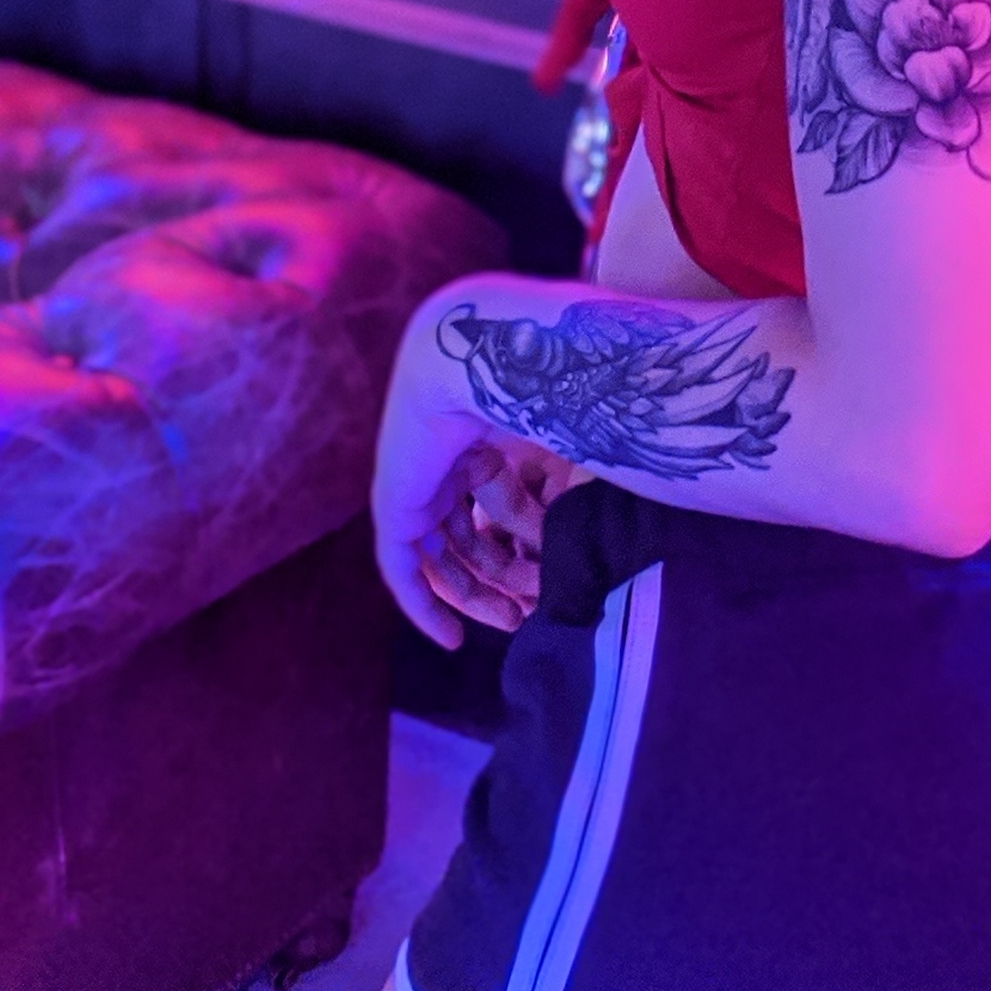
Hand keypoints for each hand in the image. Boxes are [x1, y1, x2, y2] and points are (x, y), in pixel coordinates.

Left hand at [372, 290, 584, 647]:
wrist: (498, 353)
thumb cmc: (550, 387)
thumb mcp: (570, 452)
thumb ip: (574, 493)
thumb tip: (594, 542)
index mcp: (483, 435)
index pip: (495, 504)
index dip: (522, 545)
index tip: (547, 581)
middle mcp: (447, 456)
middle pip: (465, 533)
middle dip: (497, 578)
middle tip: (524, 617)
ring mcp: (417, 475)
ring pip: (438, 554)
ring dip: (472, 595)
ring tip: (509, 624)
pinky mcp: (396, 497)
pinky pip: (401, 566)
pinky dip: (423, 603)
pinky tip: (450, 637)